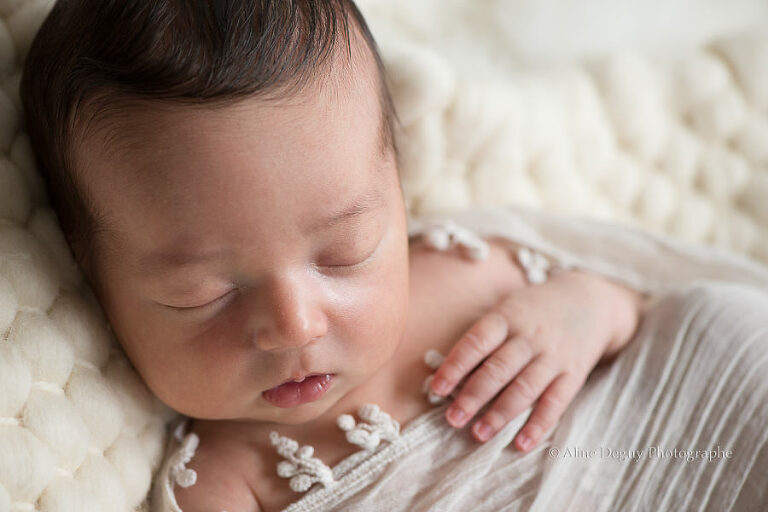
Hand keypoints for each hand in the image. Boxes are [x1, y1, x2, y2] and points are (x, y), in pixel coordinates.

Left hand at [429, 269, 642, 450]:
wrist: (590, 300)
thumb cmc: (534, 309)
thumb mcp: (508, 308)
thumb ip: (483, 336)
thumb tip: (448, 371)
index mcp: (507, 317)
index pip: (477, 342)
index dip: (456, 366)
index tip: (437, 389)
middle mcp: (530, 336)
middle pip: (498, 369)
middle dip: (473, 396)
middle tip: (453, 419)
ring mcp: (553, 356)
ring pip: (524, 388)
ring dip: (500, 414)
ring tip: (479, 434)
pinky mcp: (573, 374)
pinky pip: (556, 403)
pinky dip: (539, 425)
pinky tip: (522, 444)